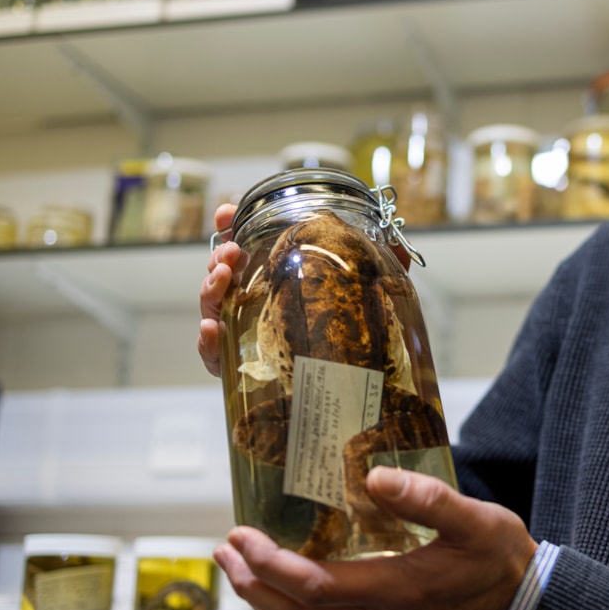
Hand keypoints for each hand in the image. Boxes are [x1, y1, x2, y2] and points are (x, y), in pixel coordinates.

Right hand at [196, 202, 412, 376]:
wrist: (337, 396)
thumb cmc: (343, 338)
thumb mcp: (364, 299)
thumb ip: (381, 271)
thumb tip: (400, 244)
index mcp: (274, 279)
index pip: (246, 246)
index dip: (231, 226)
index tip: (227, 213)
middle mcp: (252, 302)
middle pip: (223, 272)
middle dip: (220, 255)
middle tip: (233, 250)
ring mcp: (240, 333)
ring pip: (213, 305)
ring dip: (211, 286)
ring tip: (224, 277)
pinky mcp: (237, 368)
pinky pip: (214, 354)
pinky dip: (208, 340)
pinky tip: (213, 329)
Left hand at [214, 467, 537, 609]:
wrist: (524, 599)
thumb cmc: (500, 558)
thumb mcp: (474, 518)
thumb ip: (427, 499)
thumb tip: (377, 477)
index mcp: (395, 589)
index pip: (313, 586)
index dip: (269, 565)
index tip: (241, 538)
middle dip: (252, 584)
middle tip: (225, 550)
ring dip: (266, 597)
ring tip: (241, 564)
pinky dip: (294, 601)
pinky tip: (289, 575)